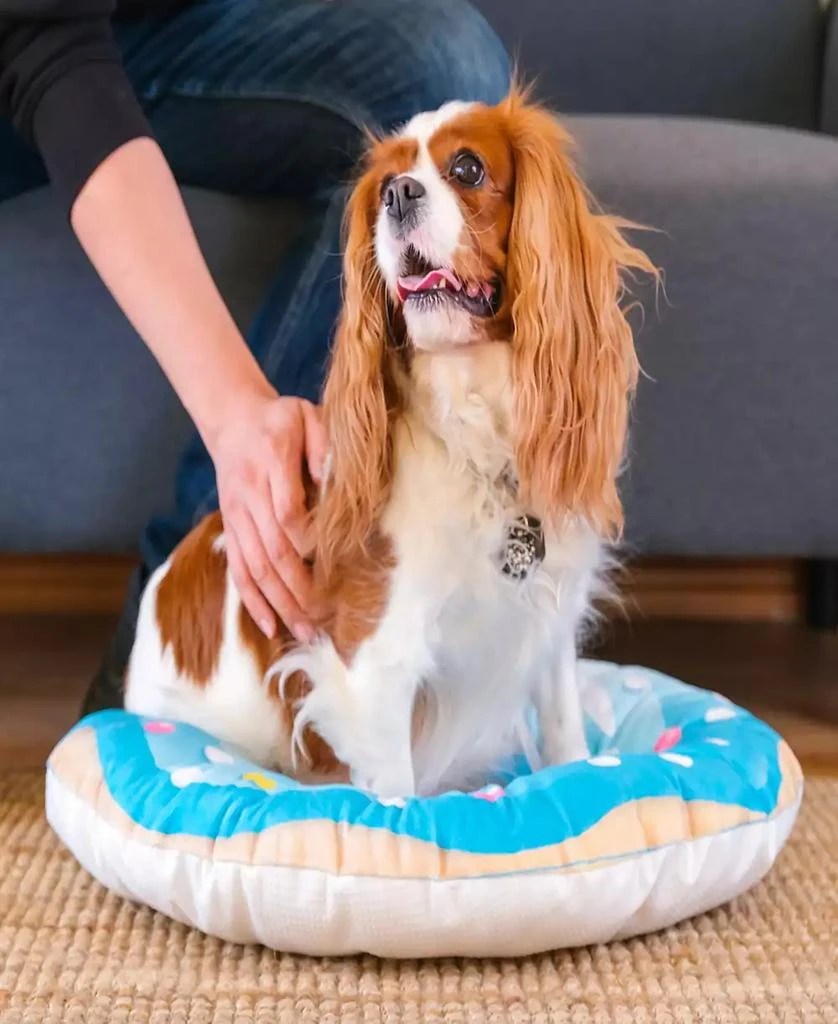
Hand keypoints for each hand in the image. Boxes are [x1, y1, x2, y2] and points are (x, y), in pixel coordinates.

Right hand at [210, 392, 327, 641]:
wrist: (233, 420)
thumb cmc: (279, 419)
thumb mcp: (306, 415)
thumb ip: (322, 443)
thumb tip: (333, 479)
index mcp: (271, 464)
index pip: (287, 512)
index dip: (308, 541)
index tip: (332, 563)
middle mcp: (250, 496)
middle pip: (274, 551)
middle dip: (299, 589)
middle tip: (324, 619)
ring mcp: (237, 517)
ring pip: (256, 568)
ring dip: (280, 603)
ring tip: (304, 631)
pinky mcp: (231, 529)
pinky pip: (238, 570)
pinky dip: (252, 601)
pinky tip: (270, 627)